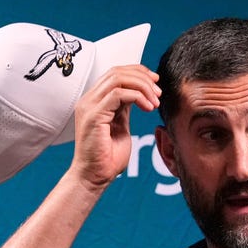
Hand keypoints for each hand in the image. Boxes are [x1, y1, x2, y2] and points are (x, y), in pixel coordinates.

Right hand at [68, 64, 160, 188]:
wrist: (94, 176)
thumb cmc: (107, 157)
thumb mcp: (121, 126)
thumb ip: (125, 109)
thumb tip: (138, 96)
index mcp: (95, 101)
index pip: (115, 73)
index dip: (138, 72)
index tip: (156, 82)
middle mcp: (89, 100)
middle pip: (117, 71)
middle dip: (142, 77)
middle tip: (158, 92)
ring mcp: (89, 106)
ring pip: (118, 78)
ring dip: (142, 87)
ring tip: (155, 101)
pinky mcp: (94, 115)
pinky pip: (118, 94)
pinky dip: (137, 97)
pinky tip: (148, 108)